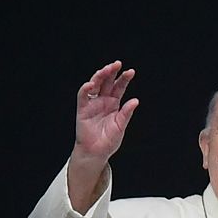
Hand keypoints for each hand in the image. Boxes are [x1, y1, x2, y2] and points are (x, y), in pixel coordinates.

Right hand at [65, 62, 138, 210]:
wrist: (96, 153)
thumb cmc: (108, 141)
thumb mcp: (121, 126)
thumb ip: (126, 113)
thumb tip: (135, 100)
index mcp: (113, 104)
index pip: (119, 87)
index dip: (124, 79)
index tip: (130, 71)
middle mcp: (103, 101)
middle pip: (107, 82)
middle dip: (111, 72)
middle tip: (117, 64)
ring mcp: (92, 104)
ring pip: (95, 85)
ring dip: (99, 76)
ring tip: (106, 69)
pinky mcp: (83, 109)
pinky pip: (83, 97)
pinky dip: (85, 89)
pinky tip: (90, 84)